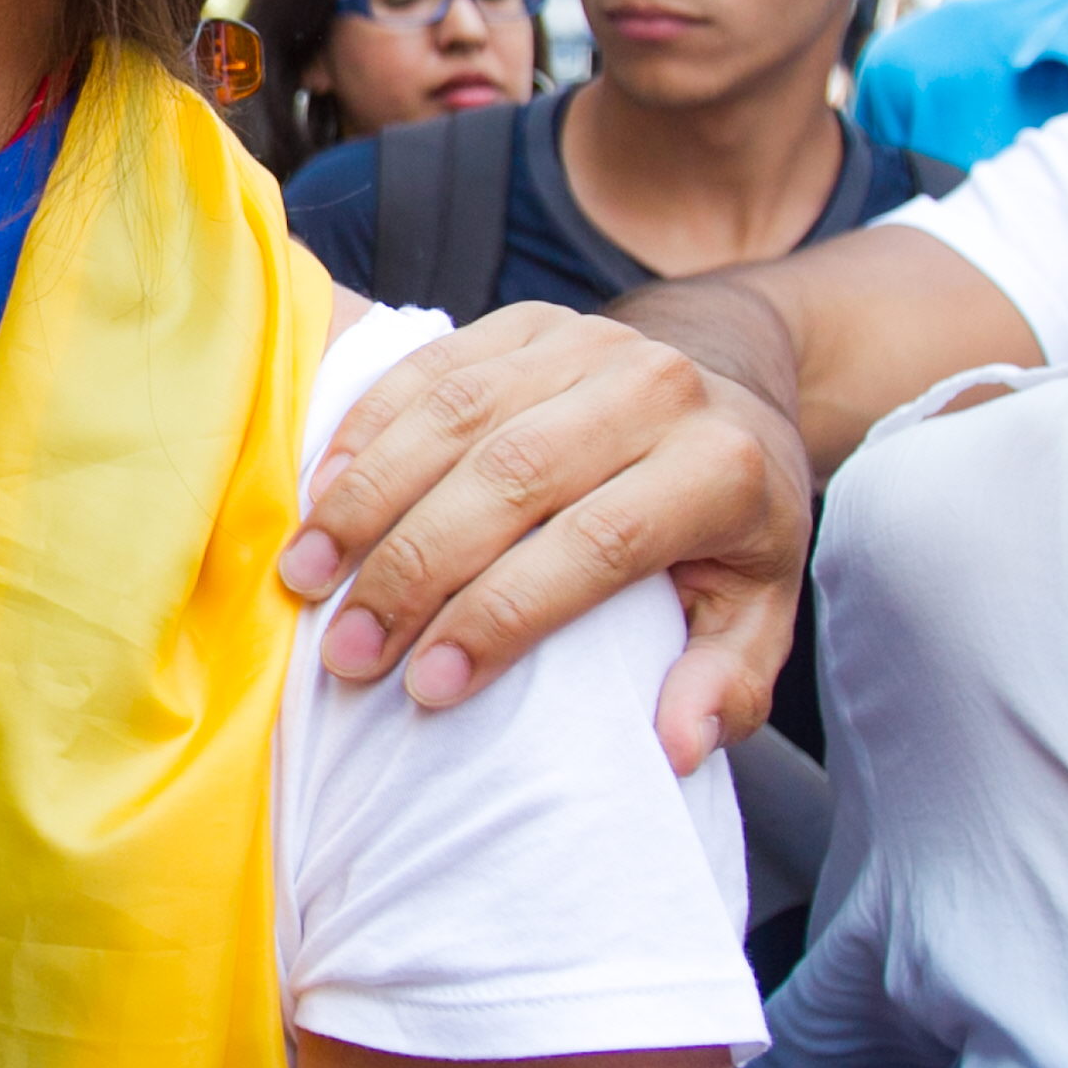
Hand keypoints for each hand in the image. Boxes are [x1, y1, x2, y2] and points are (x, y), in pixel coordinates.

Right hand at [280, 302, 809, 773]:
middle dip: (414, 571)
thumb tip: (674, 746)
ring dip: (367, 502)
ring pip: (456, 417)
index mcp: (720, 467)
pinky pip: (429, 368)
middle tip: (346, 650)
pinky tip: (318, 495)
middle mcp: (656, 389)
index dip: (505, 616)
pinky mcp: (527, 321)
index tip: (430, 686)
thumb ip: (725, 684)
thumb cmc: (725, 529)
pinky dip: (363, 431)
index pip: (599, 542)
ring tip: (306, 577)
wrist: (727, 394)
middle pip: (513, 478)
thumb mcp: (760, 613)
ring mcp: (586, 342)